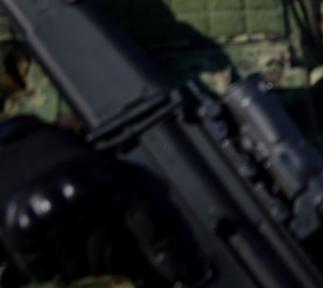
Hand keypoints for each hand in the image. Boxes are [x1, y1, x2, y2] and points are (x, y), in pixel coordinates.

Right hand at [0, 117, 205, 284]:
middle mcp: (88, 194)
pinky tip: (51, 241)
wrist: (34, 158)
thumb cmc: (88, 179)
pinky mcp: (24, 227)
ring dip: (77, 263)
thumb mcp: (122, 186)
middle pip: (109, 260)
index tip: (188, 274)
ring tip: (72, 233)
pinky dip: (49, 266)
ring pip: (77, 270)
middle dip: (108, 259)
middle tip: (96, 237)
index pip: (150, 223)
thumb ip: (148, 224)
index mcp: (119, 182)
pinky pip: (46, 272)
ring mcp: (55, 211)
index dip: (169, 254)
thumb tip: (181, 267)